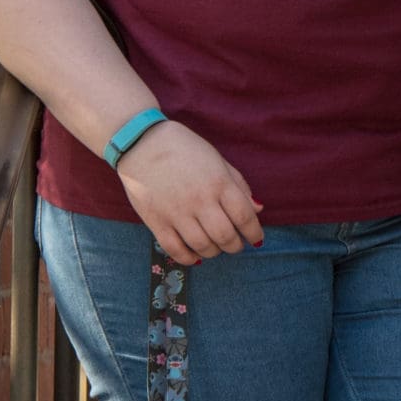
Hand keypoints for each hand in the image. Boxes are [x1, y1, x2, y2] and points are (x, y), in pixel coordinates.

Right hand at [116, 121, 262, 264]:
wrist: (141, 143)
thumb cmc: (186, 150)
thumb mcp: (218, 161)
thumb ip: (239, 186)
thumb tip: (258, 210)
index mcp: (219, 183)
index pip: (244, 217)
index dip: (254, 233)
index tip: (256, 239)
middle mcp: (200, 200)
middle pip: (225, 236)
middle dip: (235, 246)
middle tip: (235, 245)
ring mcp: (176, 212)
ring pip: (202, 246)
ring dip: (214, 252)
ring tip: (216, 247)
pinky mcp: (155, 221)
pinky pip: (175, 249)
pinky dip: (188, 257)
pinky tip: (195, 255)